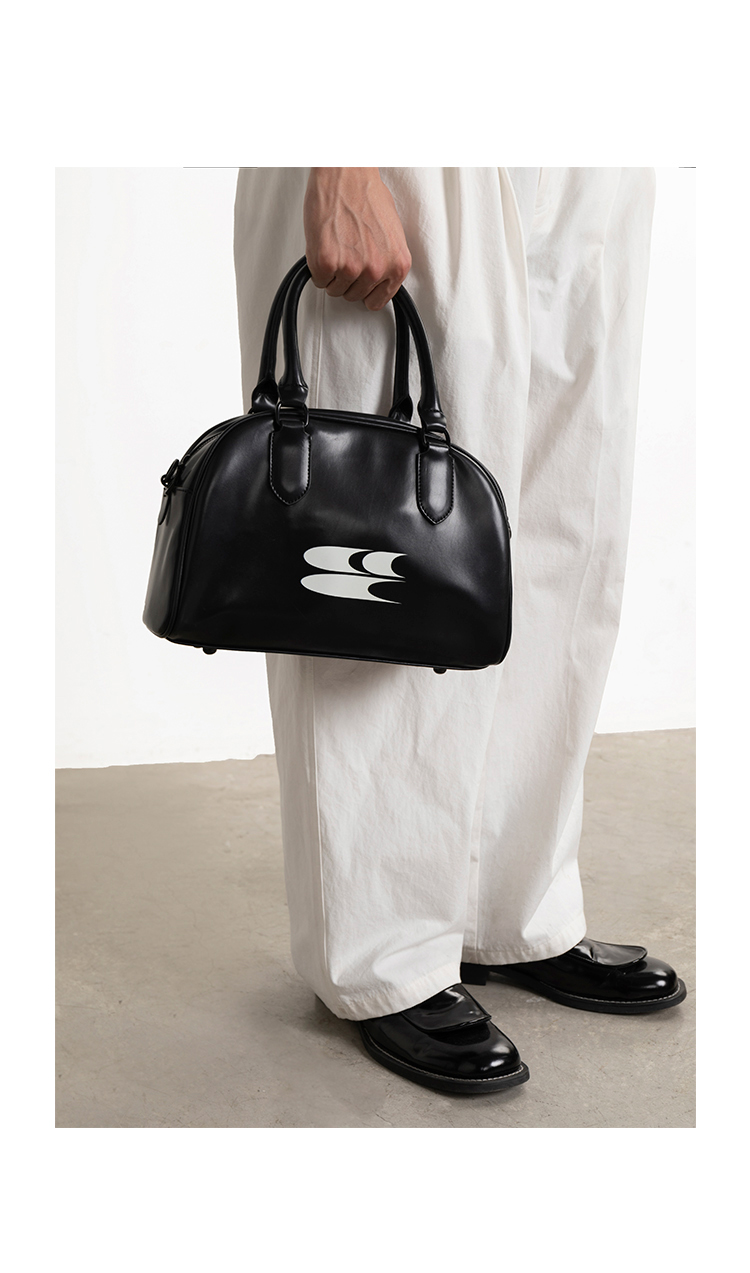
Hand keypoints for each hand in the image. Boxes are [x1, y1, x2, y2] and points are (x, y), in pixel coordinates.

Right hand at [303, 168, 411, 310]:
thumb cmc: (366, 194)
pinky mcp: (327, 263)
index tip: (359, 281)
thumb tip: (379, 277)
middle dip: (347, 278)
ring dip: (332, 272)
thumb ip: (387, 260)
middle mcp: (377, 269)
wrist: (346, 173)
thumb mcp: (392, 233)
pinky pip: (318, 280)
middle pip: (354, 295)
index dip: (365, 289)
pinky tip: (325, 244)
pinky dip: (317, 266)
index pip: (377, 300)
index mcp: (397, 264)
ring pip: (335, 290)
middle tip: (346, 252)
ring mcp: (352, 268)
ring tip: (337, 245)